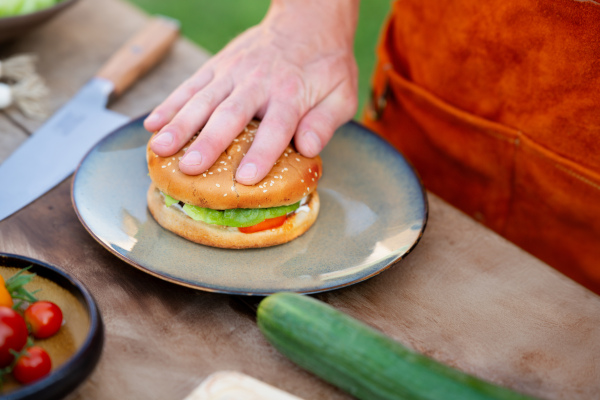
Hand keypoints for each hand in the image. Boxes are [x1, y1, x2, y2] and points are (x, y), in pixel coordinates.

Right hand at [144, 0, 358, 184]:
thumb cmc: (325, 66)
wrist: (308, 20)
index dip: (262, 153)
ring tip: (159, 148)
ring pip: (203, 100)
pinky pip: (191, 85)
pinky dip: (171, 103)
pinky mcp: (218, 66)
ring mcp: (234, 72)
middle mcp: (258, 83)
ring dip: (179, 125)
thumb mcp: (342, 94)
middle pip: (231, 115)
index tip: (246, 178)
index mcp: (291, 94)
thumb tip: (308, 148)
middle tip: (190, 168)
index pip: (277, 127)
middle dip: (208, 142)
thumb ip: (325, 122)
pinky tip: (153, 123)